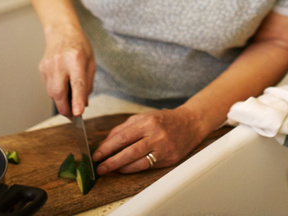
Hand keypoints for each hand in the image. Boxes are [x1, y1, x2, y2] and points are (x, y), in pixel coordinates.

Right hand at [38, 29, 94, 116]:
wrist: (61, 32)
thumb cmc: (79, 46)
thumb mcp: (91, 62)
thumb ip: (88, 84)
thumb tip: (83, 104)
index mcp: (76, 59)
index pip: (77, 83)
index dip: (77, 100)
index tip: (78, 114)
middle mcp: (59, 63)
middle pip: (58, 93)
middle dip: (65, 108)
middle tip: (73, 116)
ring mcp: (48, 66)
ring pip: (52, 93)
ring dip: (61, 100)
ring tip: (70, 97)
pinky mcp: (41, 70)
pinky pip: (49, 87)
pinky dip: (57, 91)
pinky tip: (63, 84)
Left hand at [92, 107, 206, 175]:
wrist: (191, 124)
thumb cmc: (164, 120)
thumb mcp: (144, 117)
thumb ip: (124, 128)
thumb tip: (105, 142)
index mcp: (148, 122)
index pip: (122, 137)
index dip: (107, 148)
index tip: (96, 154)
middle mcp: (157, 135)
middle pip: (129, 151)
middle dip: (111, 161)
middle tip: (99, 167)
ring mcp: (164, 148)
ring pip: (138, 162)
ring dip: (120, 167)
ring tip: (109, 169)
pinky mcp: (169, 159)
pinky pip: (147, 166)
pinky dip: (133, 169)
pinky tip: (124, 169)